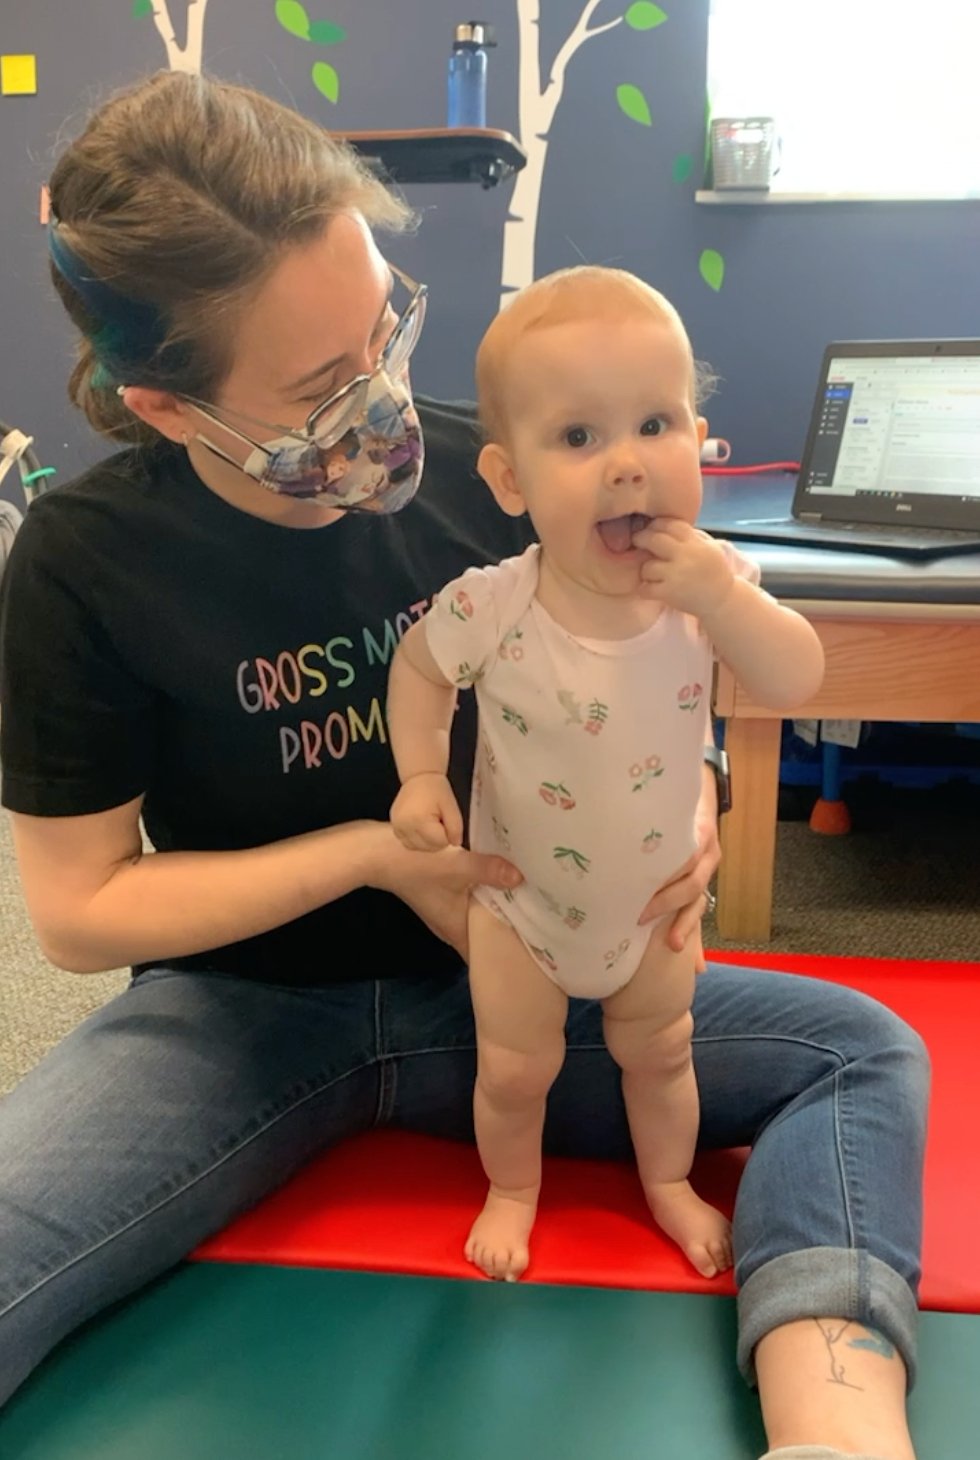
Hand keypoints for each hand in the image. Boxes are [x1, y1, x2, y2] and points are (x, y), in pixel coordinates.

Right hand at [371, 826, 521, 958]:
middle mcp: (449, 924)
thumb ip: (490, 871)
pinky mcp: (438, 894)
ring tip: (525, 896)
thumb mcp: (458, 866)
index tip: (530, 946)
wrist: (377, 853)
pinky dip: (482, 893)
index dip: (504, 952)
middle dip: (506, 926)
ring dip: (495, 907)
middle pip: (483, 933)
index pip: (483, 954)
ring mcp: (442, 909)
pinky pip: (468, 900)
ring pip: (476, 914)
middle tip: (536, 917)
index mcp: (455, 928)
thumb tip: (520, 878)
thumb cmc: (417, 866)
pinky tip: (498, 877)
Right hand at [391, 772, 463, 850]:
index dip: (447, 835)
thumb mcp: (451, 806)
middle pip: (428, 847)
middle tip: (439, 822)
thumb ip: (456, 827)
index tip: (446, 822)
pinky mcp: (394, 827)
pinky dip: (417, 840)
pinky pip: (408, 843)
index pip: (439, 843)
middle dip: (438, 839)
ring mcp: (397, 827)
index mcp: (419, 820)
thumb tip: (455, 843)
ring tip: (430, 825)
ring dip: (427, 842)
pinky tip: (421, 828)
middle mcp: (405, 826)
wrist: (419, 777)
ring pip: (417, 848)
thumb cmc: (437, 790)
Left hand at [633, 518, 733, 617]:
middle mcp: (685, 555)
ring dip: (647, 570)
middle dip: (642, 539)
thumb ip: (688, 535)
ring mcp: (676, 574)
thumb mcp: (707, 546)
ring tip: (653, 574)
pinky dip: (645, 589)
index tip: (651, 529)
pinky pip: (645, 588)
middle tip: (638, 542)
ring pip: (647, 566)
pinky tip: (651, 588)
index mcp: (695, 542)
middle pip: (654, 539)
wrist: (722, 599)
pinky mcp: (669, 593)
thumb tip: (662, 524)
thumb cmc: (713, 571)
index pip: (670, 525)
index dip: (656, 524)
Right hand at [637, 763, 721, 971]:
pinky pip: (683, 843)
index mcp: (702, 877)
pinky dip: (665, 854)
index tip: (671, 950)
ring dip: (663, 884)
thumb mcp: (679, 868)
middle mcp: (707, 861)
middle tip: (642, 921)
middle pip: (694, 893)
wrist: (691, 783)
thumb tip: (699, 970)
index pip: (697, 911)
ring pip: (687, 869)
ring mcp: (704, 840)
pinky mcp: (697, 821)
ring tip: (637, 891)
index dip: (687, 932)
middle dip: (671, 912)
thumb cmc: (676, 831)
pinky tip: (642, 858)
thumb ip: (683, 910)